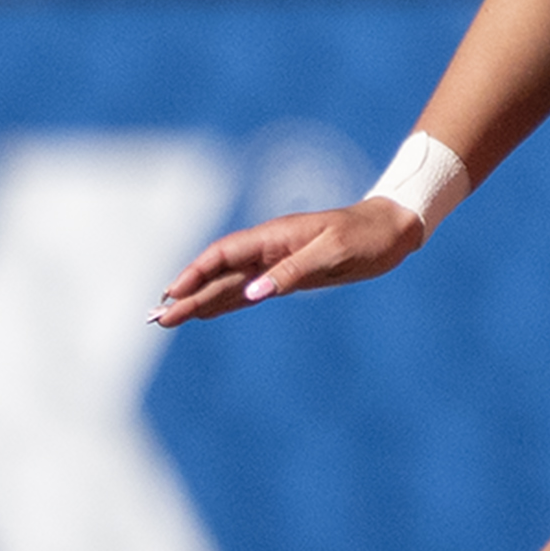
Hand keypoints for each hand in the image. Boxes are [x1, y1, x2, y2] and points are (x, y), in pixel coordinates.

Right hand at [152, 201, 424, 326]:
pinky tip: (208, 313)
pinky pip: (250, 290)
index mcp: (273, 237)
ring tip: (170, 320)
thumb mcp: (331, 254)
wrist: (392, 231)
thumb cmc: (364, 237)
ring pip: (230, 284)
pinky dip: (226, 302)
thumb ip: (290, 272)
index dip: (194, 274)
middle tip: (157, 319)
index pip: (222, 255)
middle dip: (188, 295)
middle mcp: (269, 249)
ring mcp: (277, 263)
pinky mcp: (289, 276)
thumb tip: (253, 293)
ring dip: (202, 301)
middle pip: (219, 274)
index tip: (172, 295)